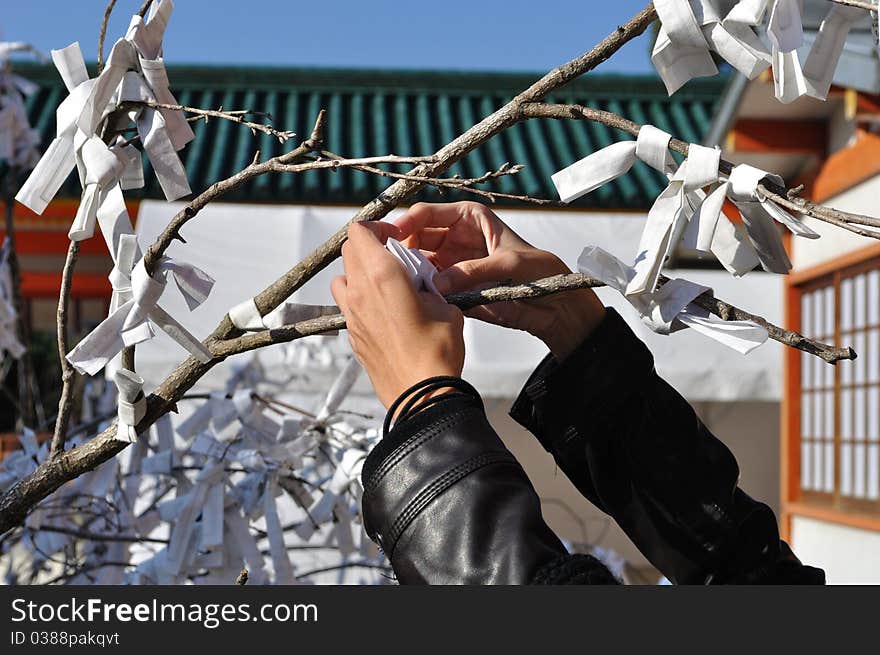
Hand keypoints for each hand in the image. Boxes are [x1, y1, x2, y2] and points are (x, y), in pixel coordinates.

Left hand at [331, 222, 464, 408]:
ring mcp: (351, 315)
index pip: (360, 232)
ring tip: (385, 286)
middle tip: (394, 259)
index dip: (376, 228)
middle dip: (369, 248)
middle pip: (348, 251)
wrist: (422, 396)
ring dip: (359, 274)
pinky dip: (361, 301)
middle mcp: (360, 292)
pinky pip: (348, 307)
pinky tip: (385, 314)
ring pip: (342, 279)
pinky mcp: (351, 335)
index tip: (395, 237)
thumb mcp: (446, 307)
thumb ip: (429, 287)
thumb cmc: (438, 352)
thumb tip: (423, 286)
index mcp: (383, 276)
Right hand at [394, 202, 605, 359]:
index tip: (392, 236)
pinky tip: (410, 298)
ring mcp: (450, 265)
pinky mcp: (452, 289)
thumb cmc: (539, 271)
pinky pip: (428, 288)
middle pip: (415, 239)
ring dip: (407, 272)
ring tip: (397, 283)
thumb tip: (439, 284)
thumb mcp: (509, 264)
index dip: (407, 222)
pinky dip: (419, 292)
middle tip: (387, 264)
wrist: (554, 304)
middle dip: (401, 249)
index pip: (428, 214)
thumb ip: (473, 271)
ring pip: (417, 264)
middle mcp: (453, 239)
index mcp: (467, 219)